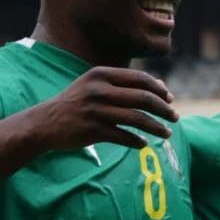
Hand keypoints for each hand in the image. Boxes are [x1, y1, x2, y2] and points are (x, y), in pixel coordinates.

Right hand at [30, 67, 178, 151]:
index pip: (140, 79)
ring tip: (167, 133)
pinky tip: (144, 144)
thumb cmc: (77, 102)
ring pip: (136, 119)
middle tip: (175, 117)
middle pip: (142, 98)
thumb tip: (162, 88)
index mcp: (101, 74)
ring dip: (156, 127)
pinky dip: (137, 141)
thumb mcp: (96, 85)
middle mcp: (99, 90)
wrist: (45, 122)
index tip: (170, 99)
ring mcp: (95, 110)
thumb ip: (125, 84)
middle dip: (163, 109)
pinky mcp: (92, 130)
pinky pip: (123, 137)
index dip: (159, 90)